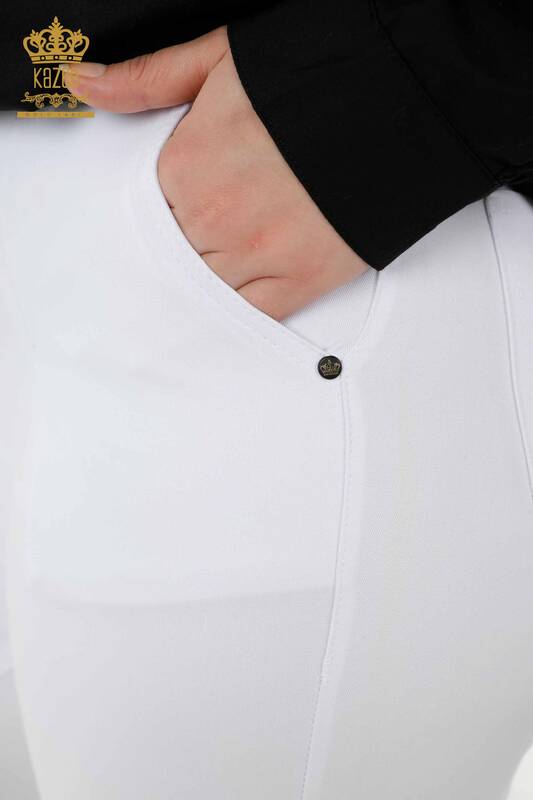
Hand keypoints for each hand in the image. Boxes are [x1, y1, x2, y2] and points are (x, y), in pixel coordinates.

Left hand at [61, 27, 368, 320]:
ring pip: (204, 290)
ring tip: (215, 277)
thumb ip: (148, 79)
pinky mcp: (302, 278)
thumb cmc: (317, 74)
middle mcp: (215, 216)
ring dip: (203, 286)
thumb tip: (84, 83)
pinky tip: (238, 302)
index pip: (147, 211)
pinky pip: (252, 314)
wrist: (404, 96)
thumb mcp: (220, 58)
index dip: (160, 216)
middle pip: (173, 256)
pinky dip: (240, 313)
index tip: (174, 215)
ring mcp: (258, 253)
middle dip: (180, 253)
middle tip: (192, 252)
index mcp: (188, 164)